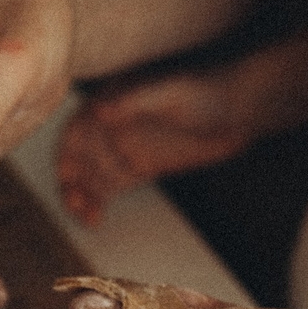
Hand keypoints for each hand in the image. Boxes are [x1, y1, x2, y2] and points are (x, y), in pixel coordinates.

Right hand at [55, 70, 262, 224]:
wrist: (241, 108)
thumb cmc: (206, 90)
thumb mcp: (170, 92)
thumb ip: (133, 101)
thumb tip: (98, 110)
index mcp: (115, 100)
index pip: (77, 126)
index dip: (67, 151)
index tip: (66, 175)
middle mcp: (115, 123)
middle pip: (80, 155)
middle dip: (72, 180)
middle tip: (75, 204)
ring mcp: (129, 144)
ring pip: (93, 173)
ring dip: (83, 195)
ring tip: (85, 217)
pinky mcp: (144, 163)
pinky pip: (113, 184)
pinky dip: (100, 200)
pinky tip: (95, 218)